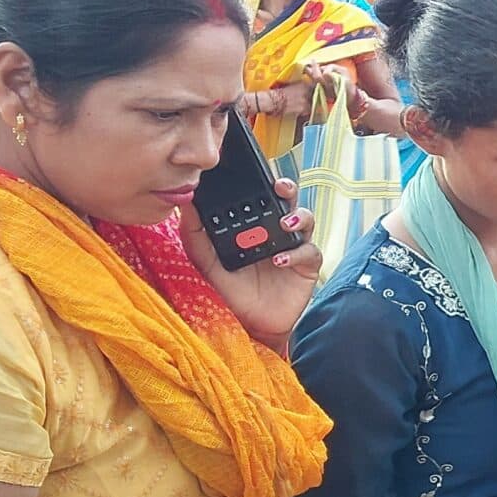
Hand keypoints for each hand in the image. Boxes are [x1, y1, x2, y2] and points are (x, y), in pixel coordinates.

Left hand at [179, 178, 319, 345]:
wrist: (248, 324)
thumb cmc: (228, 291)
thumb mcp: (204, 261)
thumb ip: (194, 233)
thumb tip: (186, 203)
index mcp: (251, 225)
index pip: (258, 196)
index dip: (260, 182)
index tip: (253, 172)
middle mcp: (274, 231)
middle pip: (287, 200)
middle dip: (286, 188)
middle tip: (278, 187)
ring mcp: (293, 247)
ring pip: (305, 219)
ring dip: (298, 216)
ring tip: (284, 223)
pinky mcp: (306, 266)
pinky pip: (310, 252)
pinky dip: (296, 253)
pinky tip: (279, 260)